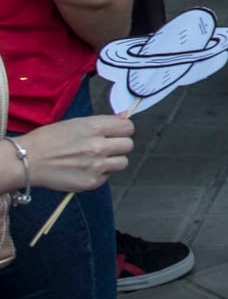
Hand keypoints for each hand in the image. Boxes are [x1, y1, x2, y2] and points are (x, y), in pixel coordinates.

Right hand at [14, 115, 134, 192]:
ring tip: (97, 159)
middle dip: (118, 145)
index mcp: (95, 128)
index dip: (122, 130)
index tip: (114, 133)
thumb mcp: (76, 123)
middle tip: (105, 146)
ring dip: (113, 160)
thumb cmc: (49, 139)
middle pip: (128, 145)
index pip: (128, 128)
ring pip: (123, 162)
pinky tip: (85, 169)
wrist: (27, 161)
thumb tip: (124, 116)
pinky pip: (107, 177)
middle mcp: (98, 146)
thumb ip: (104, 121)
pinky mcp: (90, 182)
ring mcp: (95, 166)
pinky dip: (100, 174)